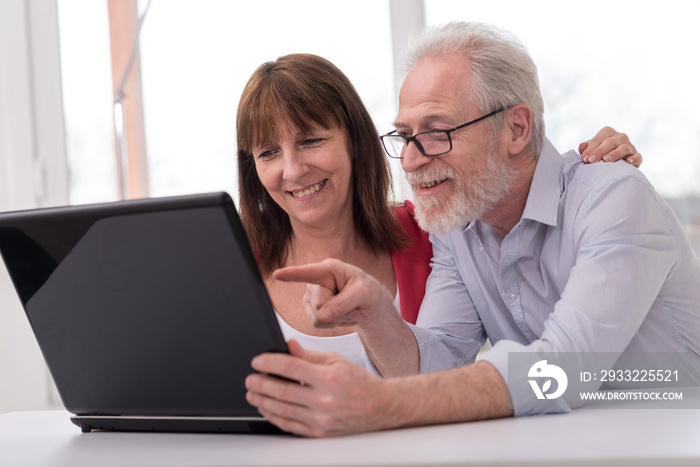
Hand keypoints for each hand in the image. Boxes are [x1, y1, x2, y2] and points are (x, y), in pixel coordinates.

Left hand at [246, 339, 391, 436]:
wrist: (380, 407)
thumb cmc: (359, 383)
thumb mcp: (336, 361)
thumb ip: (309, 355)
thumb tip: (287, 346)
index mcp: (329, 378)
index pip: (291, 368)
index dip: (269, 363)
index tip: (257, 361)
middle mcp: (325, 400)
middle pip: (283, 391)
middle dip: (261, 384)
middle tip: (250, 378)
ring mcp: (322, 420)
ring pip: (283, 410)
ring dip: (263, 401)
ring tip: (252, 392)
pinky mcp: (320, 433)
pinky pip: (291, 426)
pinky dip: (274, 417)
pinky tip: (266, 409)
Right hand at [273, 258, 393, 329]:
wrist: (367, 302)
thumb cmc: (367, 290)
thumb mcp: (364, 293)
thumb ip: (345, 303)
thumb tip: (323, 315)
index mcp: (329, 269)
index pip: (308, 272)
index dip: (291, 274)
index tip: (277, 274)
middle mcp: (315, 281)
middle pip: (319, 306)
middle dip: (340, 312)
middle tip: (355, 308)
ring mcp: (311, 296)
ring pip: (318, 318)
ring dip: (339, 320)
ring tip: (351, 311)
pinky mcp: (312, 309)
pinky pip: (319, 325)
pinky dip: (335, 324)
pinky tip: (344, 316)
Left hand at [579, 126, 642, 166]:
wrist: (615, 166)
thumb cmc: (600, 155)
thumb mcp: (592, 150)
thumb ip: (586, 148)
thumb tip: (582, 146)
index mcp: (608, 133)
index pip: (599, 138)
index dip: (591, 148)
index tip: (584, 159)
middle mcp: (620, 137)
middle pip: (610, 142)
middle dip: (599, 151)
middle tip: (590, 160)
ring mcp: (630, 146)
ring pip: (623, 148)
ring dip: (614, 154)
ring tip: (605, 160)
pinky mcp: (637, 156)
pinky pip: (638, 156)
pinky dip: (634, 158)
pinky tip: (628, 161)